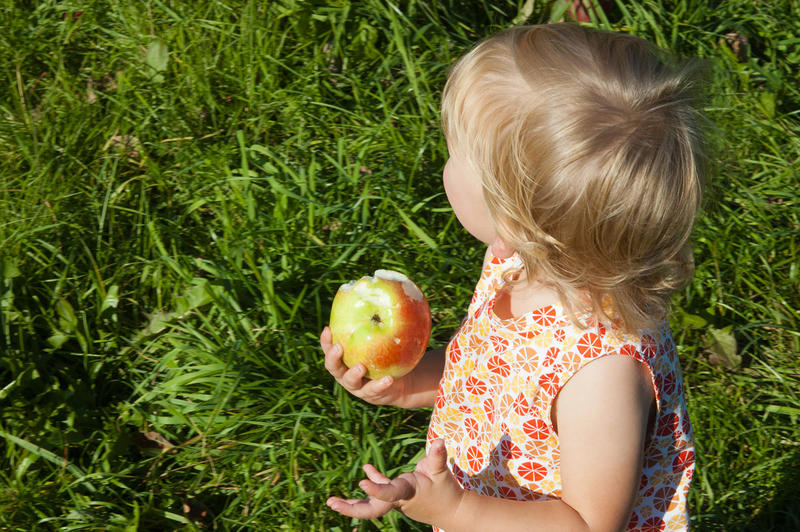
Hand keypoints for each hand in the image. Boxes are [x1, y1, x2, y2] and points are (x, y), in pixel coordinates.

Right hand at [321, 326, 408, 405]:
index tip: (328, 329)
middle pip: (333, 367)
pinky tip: (389, 378)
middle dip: (333, 358)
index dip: (326, 341)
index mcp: (342, 359)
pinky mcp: (371, 395)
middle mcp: (344, 373)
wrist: (395, 381)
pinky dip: (381, 384)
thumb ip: (375, 324)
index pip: (329, 348)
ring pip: (350, 381)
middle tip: (339, 348)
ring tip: (361, 366)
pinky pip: (375, 390)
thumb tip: (381, 294)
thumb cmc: (383, 354)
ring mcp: (357, 386)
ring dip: (353, 374)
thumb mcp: (378, 340)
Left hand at [326, 439, 463, 525]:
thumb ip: (437, 456)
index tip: (362, 482)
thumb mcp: (441, 471)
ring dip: (351, 504)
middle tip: (331, 503)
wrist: (451, 510)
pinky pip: (379, 494)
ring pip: (370, 506)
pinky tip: (366, 469)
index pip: (388, 493)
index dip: (376, 488)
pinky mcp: (396, 498)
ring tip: (332, 501)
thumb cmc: (445, 490)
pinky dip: (372, 484)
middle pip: (371, 510)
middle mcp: (397, 500)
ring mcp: (394, 501)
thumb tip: (440, 439)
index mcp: (406, 492)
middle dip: (351, 509)